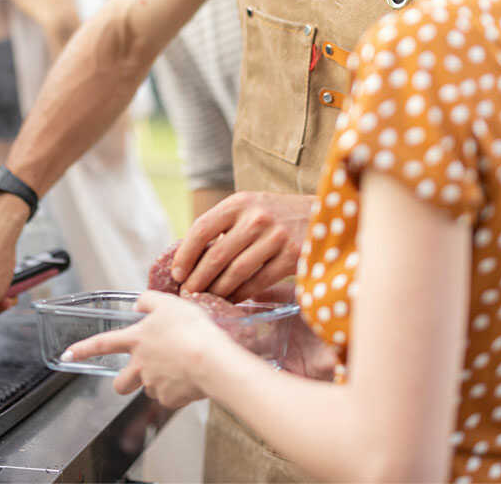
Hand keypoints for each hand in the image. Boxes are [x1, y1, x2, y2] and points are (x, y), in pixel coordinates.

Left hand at [64, 291, 227, 407]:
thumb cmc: (192, 330)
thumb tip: (138, 304)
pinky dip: (178, 390)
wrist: (212, 361)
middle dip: (123, 382)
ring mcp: (153, 385)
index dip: (83, 348)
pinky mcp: (170, 400)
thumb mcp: (169, 303)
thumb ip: (149, 300)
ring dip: (157, 382)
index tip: (67, 354)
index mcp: (136, 340)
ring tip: (179, 368)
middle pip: (120, 384)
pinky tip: (191, 377)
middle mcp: (140, 365)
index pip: (102, 343)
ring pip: (148, 389)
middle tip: (137, 375)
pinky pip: (170, 397)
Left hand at [172, 192, 313, 300]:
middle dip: (198, 279)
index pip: (201, 229)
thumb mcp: (250, 208)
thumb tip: (189, 258)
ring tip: (207, 299)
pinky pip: (258, 282)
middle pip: (216, 255)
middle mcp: (256, 217)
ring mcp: (276, 237)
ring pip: (236, 272)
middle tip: (188, 293)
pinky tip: (232, 299)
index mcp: (239, 202)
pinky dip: (241, 294)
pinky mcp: (292, 256)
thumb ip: (224, 226)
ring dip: (218, 290)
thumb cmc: (277, 215)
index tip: (177, 273)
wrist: (324, 214)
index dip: (185, 254)